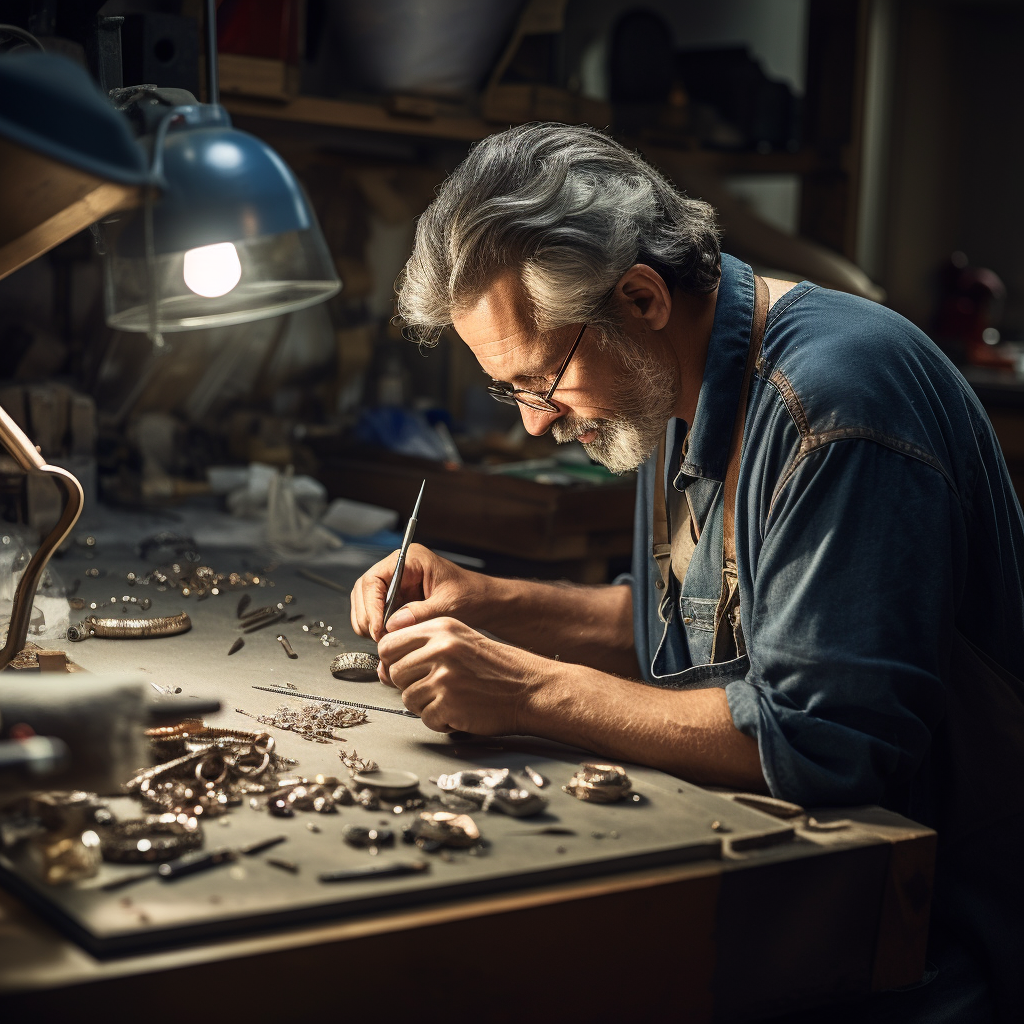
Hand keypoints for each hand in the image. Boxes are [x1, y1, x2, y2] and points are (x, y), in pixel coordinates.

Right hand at [349, 543, 479, 641]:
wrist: (484, 602)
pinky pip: (376, 612)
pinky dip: (376, 627)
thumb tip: (393, 624)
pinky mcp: (397, 599)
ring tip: (384, 640)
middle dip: (366, 616)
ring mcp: (396, 584)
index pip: (375, 579)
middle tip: (378, 638)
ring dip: (369, 623)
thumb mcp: (448, 605)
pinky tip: (388, 638)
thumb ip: (421, 613)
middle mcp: (398, 568)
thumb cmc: (471, 596)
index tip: (377, 628)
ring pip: (366, 602)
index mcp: (410, 559)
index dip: (370, 605)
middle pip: (364, 590)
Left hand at [376, 616, 547, 734]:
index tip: (404, 669)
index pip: (388, 643)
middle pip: (394, 672)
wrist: (530, 689)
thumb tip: (383, 669)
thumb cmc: (497, 668)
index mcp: (440, 627)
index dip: (391, 660)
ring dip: (425, 705)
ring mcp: (445, 676)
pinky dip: (441, 721)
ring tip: (452, 698)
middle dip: (410, 685)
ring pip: (407, 698)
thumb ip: (421, 648)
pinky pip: (425, 719)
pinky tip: (460, 711)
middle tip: (436, 687)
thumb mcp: (459, 640)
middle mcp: (441, 648)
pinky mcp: (450, 704)